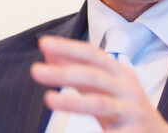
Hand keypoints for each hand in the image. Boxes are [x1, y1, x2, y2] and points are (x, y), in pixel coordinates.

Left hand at [30, 36, 167, 131]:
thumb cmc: (123, 109)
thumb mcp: (102, 88)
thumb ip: (77, 72)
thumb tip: (48, 53)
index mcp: (120, 72)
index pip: (92, 55)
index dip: (68, 47)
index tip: (43, 43)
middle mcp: (127, 89)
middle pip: (94, 76)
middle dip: (64, 72)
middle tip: (35, 70)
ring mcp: (131, 112)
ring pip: (100, 104)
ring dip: (72, 102)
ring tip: (48, 99)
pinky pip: (108, 132)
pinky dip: (90, 131)